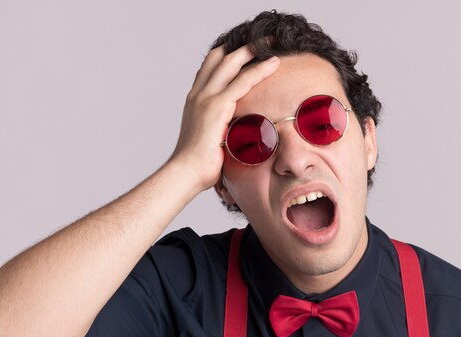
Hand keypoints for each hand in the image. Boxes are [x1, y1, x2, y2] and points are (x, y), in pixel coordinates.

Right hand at [170, 44, 279, 190]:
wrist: (187, 173)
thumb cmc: (199, 165)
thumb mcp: (210, 140)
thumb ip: (221, 131)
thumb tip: (236, 137)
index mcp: (195, 101)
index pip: (209, 68)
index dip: (225, 55)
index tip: (243, 49)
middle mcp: (198, 95)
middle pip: (219, 58)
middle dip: (242, 46)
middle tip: (261, 40)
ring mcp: (206, 98)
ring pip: (231, 63)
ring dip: (253, 50)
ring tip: (272, 43)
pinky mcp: (217, 106)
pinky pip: (243, 81)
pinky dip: (260, 69)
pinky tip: (274, 63)